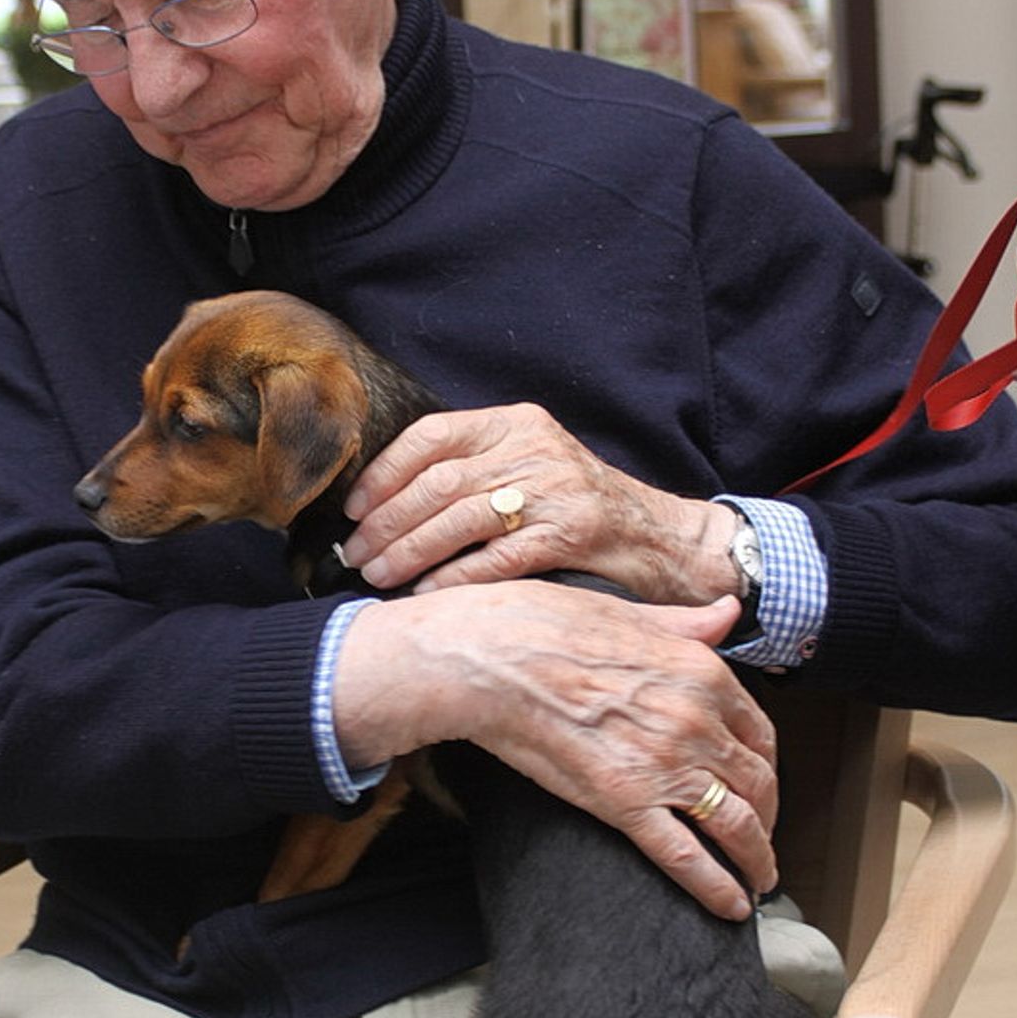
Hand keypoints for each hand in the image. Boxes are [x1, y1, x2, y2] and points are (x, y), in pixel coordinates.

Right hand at [332, 583, 776, 919]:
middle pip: (757, 783)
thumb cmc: (544, 624)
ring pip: (736, 825)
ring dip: (757, 859)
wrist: (490, 658)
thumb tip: (726, 612)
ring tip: (759, 879)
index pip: (759, 731)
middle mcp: (696, 722)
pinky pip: (687, 857)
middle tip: (760, 834)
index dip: (765, 763)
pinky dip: (718, 888)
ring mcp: (664, 767)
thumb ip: (684, 622)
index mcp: (700, 671)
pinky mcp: (625, 804)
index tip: (760, 779)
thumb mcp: (627, 611)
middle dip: (767, 815)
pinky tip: (730, 907)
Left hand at [342, 404, 737, 604]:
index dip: (384, 472)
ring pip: (460, 519)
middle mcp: (534, 447)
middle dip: (387, 520)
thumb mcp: (531, 467)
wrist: (663, 539)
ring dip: (410, 552)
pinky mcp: (573, 533)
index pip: (432, 435)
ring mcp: (556, 489)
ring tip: (379, 575)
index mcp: (516, 423)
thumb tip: (388, 500)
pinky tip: (426, 595)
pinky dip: (454, 579)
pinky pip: (496, 559)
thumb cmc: (580, 510)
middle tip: (357, 554)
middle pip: (439, 481)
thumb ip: (475, 470)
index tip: (353, 507)